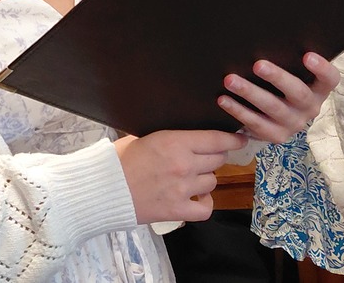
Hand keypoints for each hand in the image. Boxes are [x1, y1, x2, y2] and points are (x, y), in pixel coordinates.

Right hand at [114, 129, 242, 223]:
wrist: (103, 188)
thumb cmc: (118, 160)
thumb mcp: (142, 136)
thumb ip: (167, 137)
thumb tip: (185, 134)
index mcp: (173, 142)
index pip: (216, 139)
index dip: (232, 138)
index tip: (240, 138)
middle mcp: (183, 165)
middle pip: (217, 159)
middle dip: (214, 156)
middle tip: (205, 156)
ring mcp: (182, 189)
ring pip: (212, 181)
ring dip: (205, 178)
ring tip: (191, 177)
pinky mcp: (178, 210)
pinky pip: (206, 207)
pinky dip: (204, 202)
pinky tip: (196, 197)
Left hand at [217, 53, 339, 144]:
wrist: (276, 118)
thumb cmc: (281, 84)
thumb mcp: (290, 72)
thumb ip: (286, 58)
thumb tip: (261, 30)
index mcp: (318, 89)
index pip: (330, 79)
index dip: (322, 68)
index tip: (307, 55)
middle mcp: (310, 108)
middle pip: (298, 93)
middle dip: (277, 78)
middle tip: (258, 64)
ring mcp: (294, 124)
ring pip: (272, 108)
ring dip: (250, 93)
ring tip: (230, 80)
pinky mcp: (276, 136)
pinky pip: (256, 124)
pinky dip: (238, 110)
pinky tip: (223, 99)